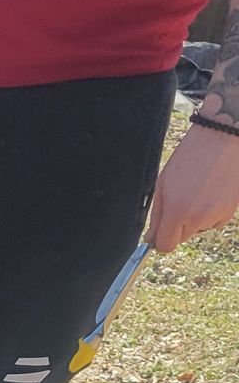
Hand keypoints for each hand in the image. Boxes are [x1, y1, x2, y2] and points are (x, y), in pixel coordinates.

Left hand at [146, 121, 238, 253]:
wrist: (222, 136)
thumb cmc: (191, 155)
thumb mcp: (164, 184)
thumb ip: (157, 215)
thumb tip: (151, 239)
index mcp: (177, 212)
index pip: (166, 246)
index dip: (161, 240)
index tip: (161, 230)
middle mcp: (198, 218)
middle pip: (181, 238)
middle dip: (177, 225)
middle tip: (181, 199)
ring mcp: (216, 215)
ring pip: (198, 229)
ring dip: (195, 217)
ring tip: (199, 189)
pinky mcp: (231, 210)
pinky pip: (214, 222)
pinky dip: (211, 213)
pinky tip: (211, 191)